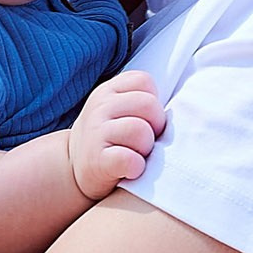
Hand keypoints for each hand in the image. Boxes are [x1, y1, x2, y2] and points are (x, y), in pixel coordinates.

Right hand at [66, 69, 165, 199]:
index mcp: (108, 91)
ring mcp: (96, 133)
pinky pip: (129, 159)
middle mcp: (99, 107)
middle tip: (145, 141)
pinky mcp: (97, 161)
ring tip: (137, 154)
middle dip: (156, 126)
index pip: (144, 81)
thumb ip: (140, 101)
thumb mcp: (117, 110)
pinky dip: (136, 167)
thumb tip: (179, 106)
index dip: (154, 101)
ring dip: (146, 148)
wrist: (72, 170)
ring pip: (141, 131)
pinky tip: (130, 170)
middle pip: (148, 105)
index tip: (145, 119)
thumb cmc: (109, 139)